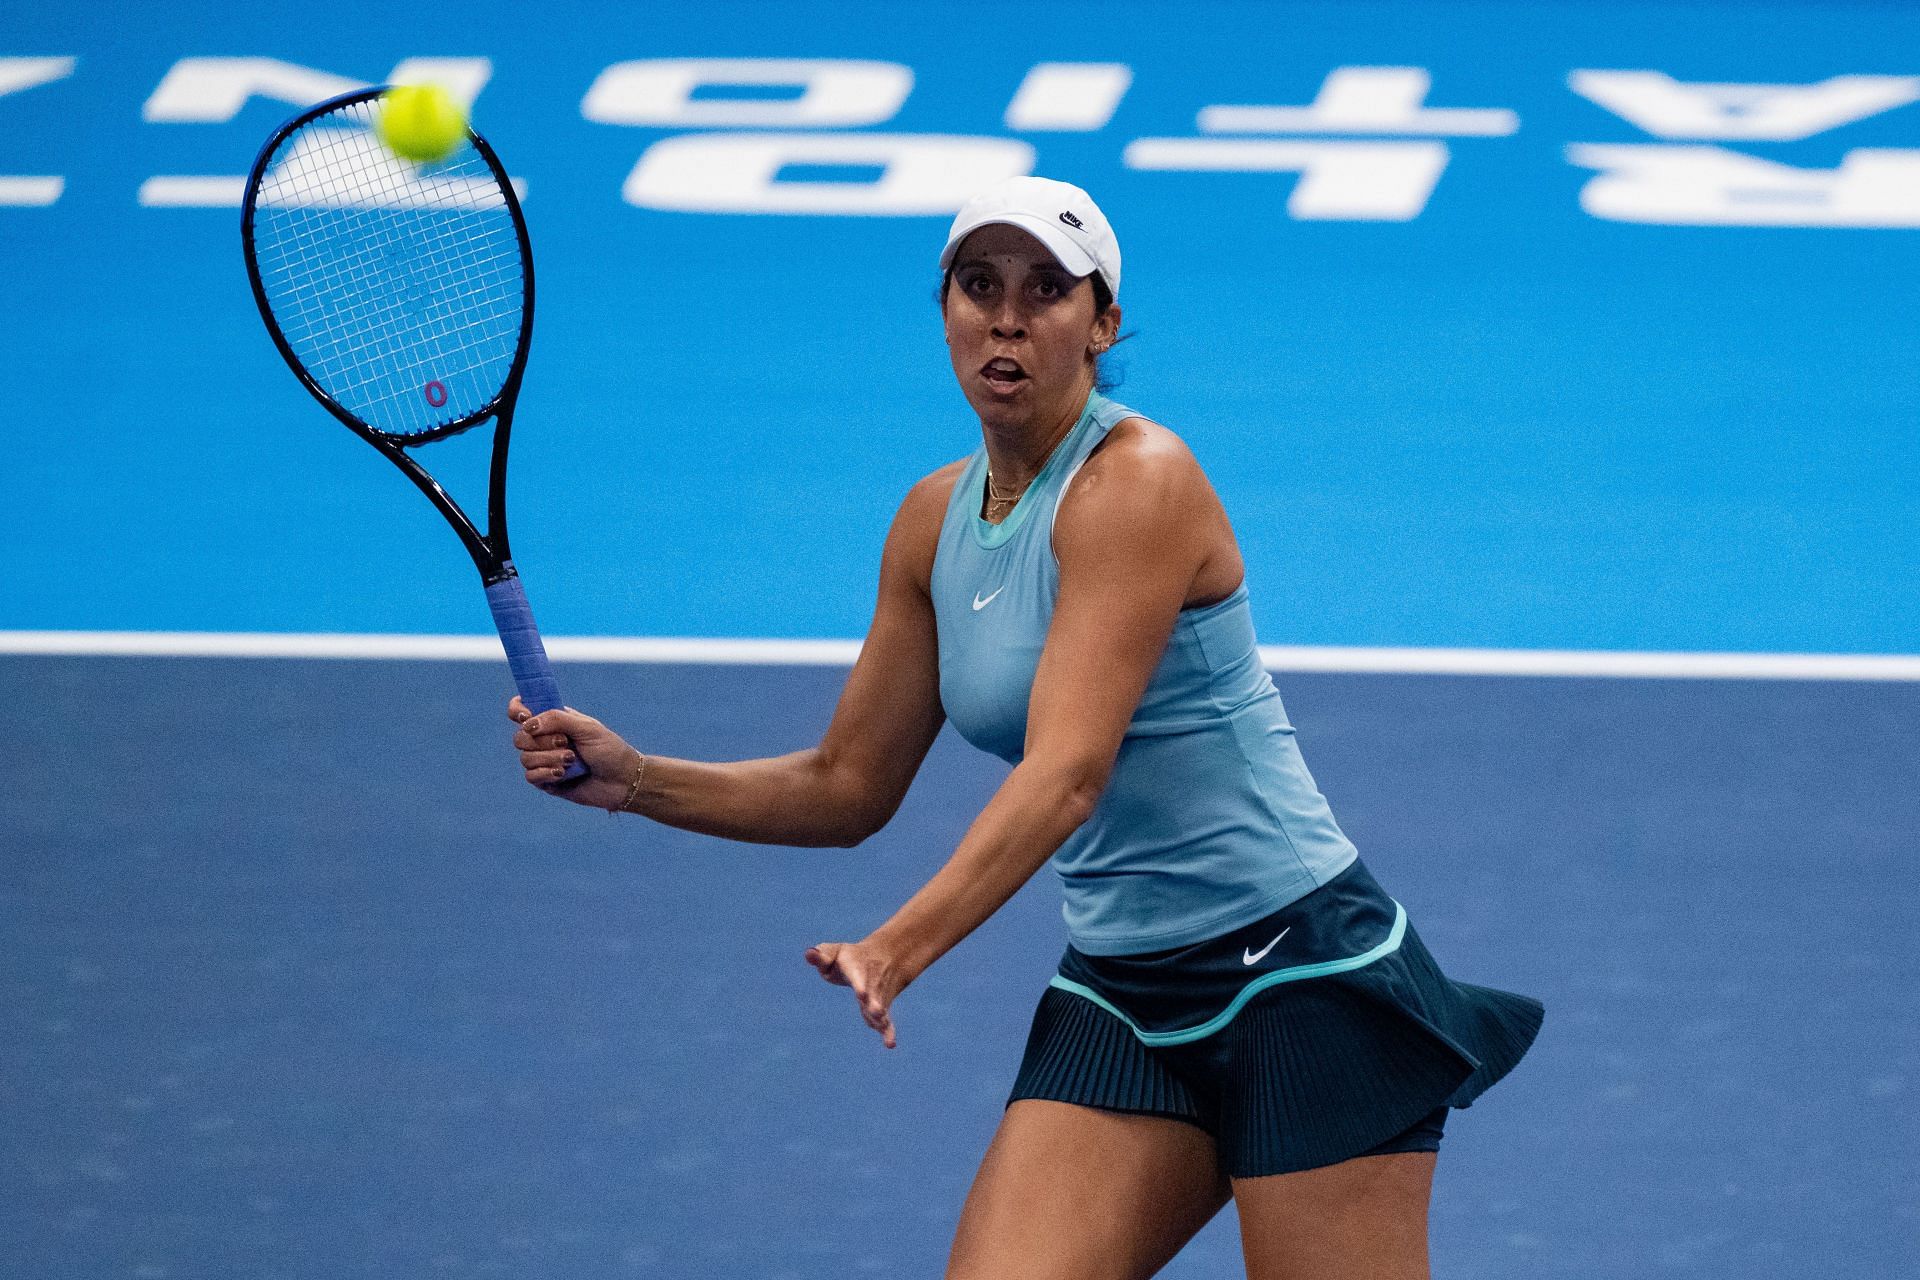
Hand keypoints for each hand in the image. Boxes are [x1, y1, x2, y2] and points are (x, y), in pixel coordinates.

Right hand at [508, 696, 642, 810]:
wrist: (622, 780)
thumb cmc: (609, 750)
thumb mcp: (587, 728)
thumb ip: (557, 719)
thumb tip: (528, 724)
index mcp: (554, 720)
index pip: (522, 710)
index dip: (517, 711)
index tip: (526, 716)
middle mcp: (546, 739)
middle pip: (520, 737)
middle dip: (542, 741)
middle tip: (566, 742)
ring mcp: (545, 760)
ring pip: (525, 758)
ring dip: (549, 758)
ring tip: (572, 761)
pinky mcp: (546, 781)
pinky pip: (530, 776)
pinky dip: (545, 773)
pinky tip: (563, 775)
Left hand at [804, 939, 907, 1048]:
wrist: (885, 957)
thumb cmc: (849, 957)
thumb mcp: (834, 952)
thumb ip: (821, 955)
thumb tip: (809, 954)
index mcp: (857, 969)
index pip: (858, 977)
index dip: (860, 985)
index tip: (861, 994)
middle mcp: (871, 984)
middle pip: (873, 995)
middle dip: (875, 1004)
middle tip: (877, 1012)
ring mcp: (877, 997)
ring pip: (881, 1010)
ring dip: (882, 1021)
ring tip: (885, 1032)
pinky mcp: (881, 1009)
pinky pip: (886, 1021)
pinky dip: (888, 1032)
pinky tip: (890, 1044)